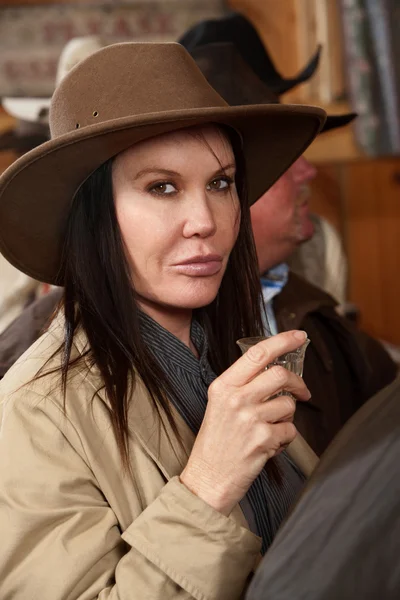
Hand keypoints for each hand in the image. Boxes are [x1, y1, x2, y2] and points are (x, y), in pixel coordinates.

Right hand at [180, 330, 310, 515]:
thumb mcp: (220, 404)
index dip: (283, 341)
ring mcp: (250, 419)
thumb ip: (243, 385)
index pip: (258, 353)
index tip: (299, 336)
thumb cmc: (216, 442)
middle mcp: (236, 399)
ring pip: (288, 405)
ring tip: (269, 428)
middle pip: (280, 375)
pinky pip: (290, 430)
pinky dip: (285, 438)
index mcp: (224, 386)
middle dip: (297, 383)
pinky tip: (268, 444)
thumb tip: (276, 370)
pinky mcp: (263, 440)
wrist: (208, 479)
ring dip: (286, 417)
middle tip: (302, 391)